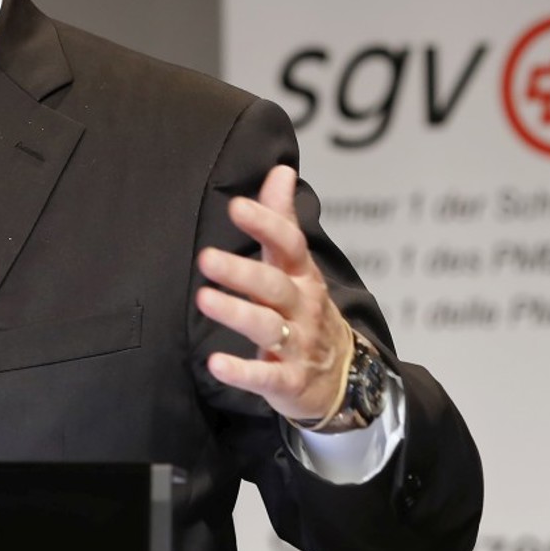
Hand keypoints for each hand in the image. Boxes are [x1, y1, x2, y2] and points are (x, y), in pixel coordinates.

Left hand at [195, 164, 353, 422]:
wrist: (345, 377)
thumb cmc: (307, 312)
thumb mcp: (298, 266)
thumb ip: (282, 220)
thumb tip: (279, 169)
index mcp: (302, 276)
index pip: (289, 244)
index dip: (266, 224)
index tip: (236, 206)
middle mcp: (302, 306)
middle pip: (273, 285)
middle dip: (241, 271)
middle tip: (206, 258)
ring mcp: (298, 344)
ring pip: (267, 327)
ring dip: (236, 313)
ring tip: (204, 299)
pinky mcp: (290, 381)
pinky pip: (266, 377)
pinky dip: (242, 372)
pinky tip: (216, 364)